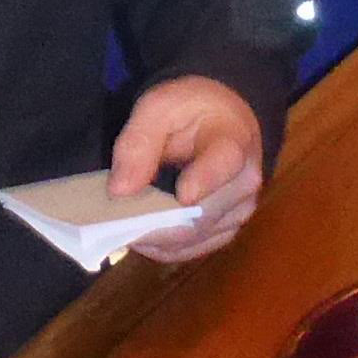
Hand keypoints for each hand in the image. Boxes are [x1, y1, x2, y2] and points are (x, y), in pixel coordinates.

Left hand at [106, 76, 265, 261]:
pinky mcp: (225, 230)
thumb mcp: (158, 107)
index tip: (182, 194)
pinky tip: (137, 234)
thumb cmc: (190, 110)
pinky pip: (191, 249)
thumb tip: (120, 191)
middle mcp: (244, 184)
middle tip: (113, 223)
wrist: (220, 121)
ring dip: (154, 237)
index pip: (223, 164)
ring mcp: (238, 212)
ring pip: (192, 238)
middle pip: (200, 215)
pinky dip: (161, 246)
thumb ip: (138, 142)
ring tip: (118, 227)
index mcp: (233, 142)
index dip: (204, 180)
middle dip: (156, 222)